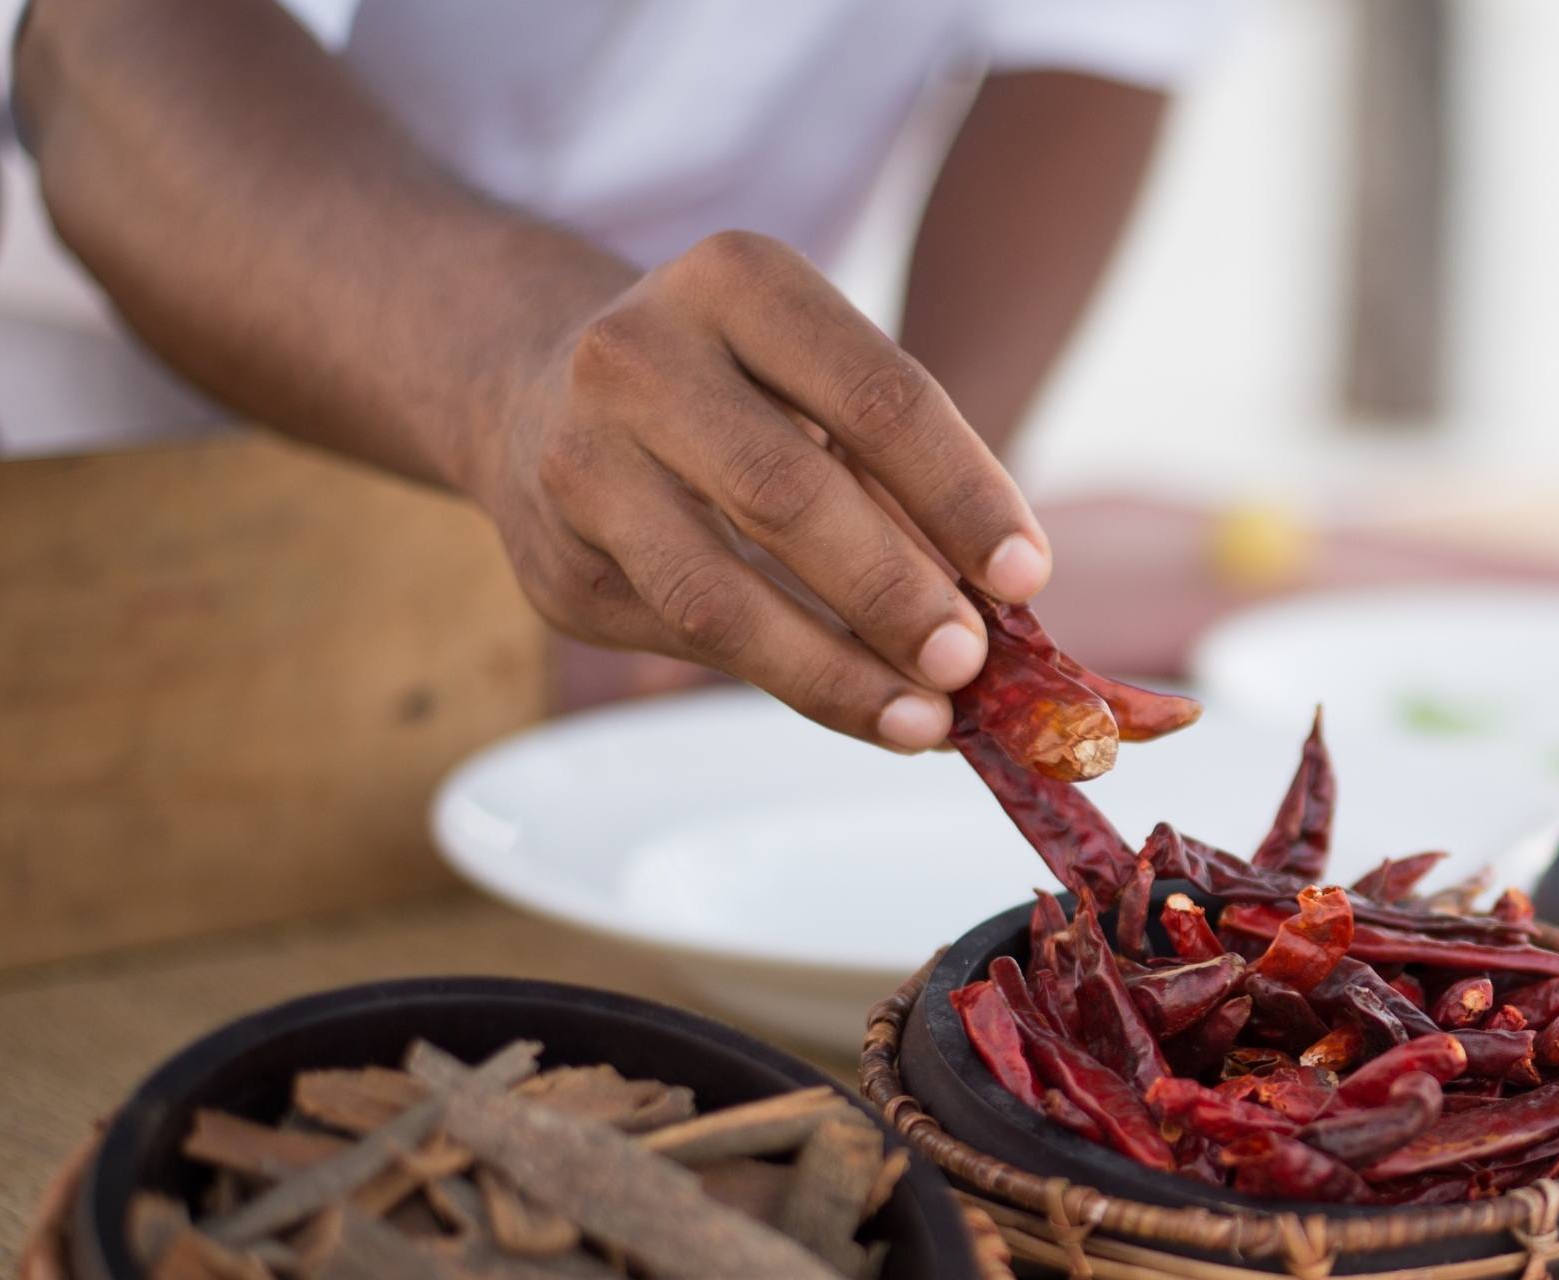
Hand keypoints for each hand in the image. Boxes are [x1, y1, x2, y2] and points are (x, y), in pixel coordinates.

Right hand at [474, 231, 1051, 747]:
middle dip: (895, 593)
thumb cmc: (735, 391)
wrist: (531, 385)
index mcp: (737, 281)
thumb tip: (1001, 611)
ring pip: (718, 593)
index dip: (961, 494)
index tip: (1027, 576)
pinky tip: (860, 706)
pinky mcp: (556, 563)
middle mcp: (638, 355)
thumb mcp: (817, 384)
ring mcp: (578, 460)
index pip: (876, 396)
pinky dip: (786, 682)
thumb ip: (903, 479)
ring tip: (926, 719)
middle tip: (972, 662)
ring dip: (837, 671)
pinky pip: (685, 640)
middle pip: (789, 494)